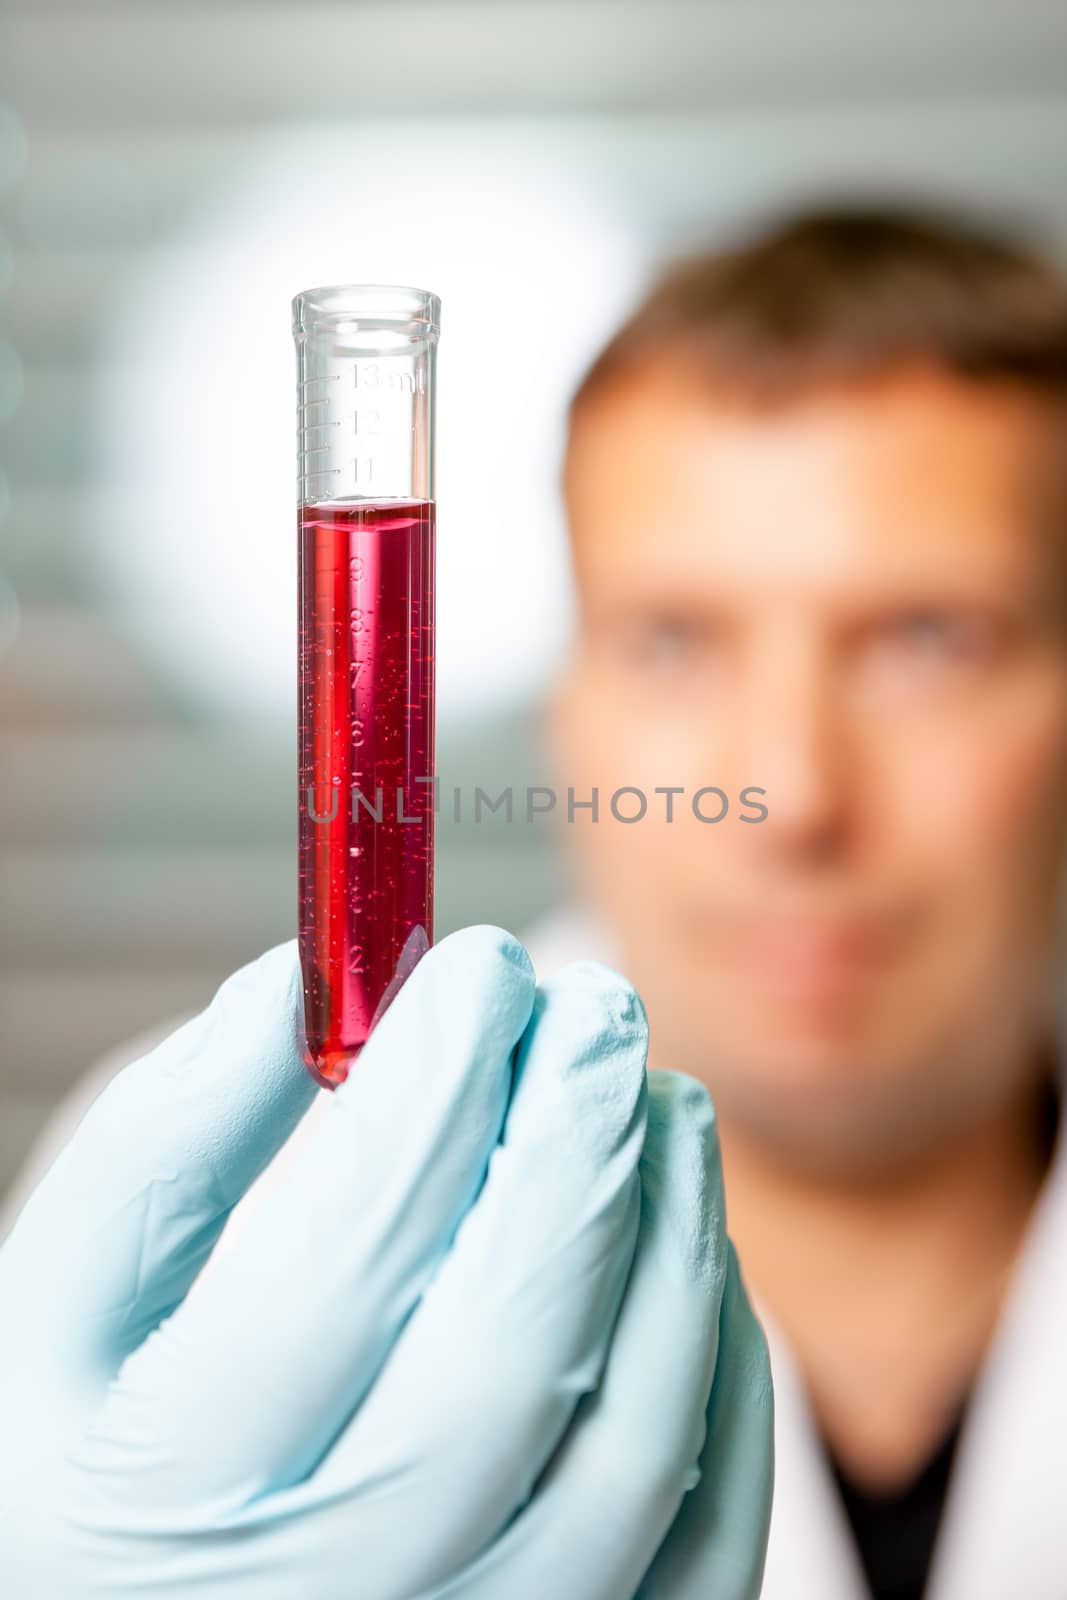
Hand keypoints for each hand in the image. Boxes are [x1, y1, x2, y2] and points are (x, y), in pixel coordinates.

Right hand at [0, 925, 772, 1597]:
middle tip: (596, 1002)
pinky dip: (724, 1367)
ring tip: (659, 1101)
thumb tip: (305, 988)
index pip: (341, 1260)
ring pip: (635, 1435)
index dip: (431, 1090)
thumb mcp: (58, 1308)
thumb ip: (163, 1143)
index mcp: (168, 1500)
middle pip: (510, 1351)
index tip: (477, 967)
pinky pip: (708, 1530)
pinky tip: (684, 1251)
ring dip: (670, 1230)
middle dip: (573, 1138)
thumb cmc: (95, 1457)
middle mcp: (335, 1597)